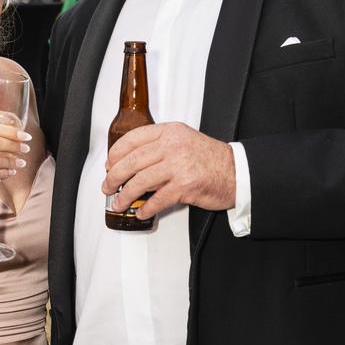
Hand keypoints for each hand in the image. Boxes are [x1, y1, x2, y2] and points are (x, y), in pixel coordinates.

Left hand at [102, 122, 235, 218]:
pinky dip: (146, 208)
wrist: (237, 171)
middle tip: (107, 187)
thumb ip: (159, 147)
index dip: (115, 154)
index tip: (109, 164)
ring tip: (119, 203)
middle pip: (131, 162)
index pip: (132, 139)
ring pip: (140, 182)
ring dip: (125, 196)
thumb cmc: (210, 159)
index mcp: (169, 132)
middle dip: (114, 177)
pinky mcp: (185, 186)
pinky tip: (141, 212)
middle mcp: (172, 146)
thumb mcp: (183, 141)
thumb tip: (131, 163)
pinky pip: (157, 199)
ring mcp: (178, 166)